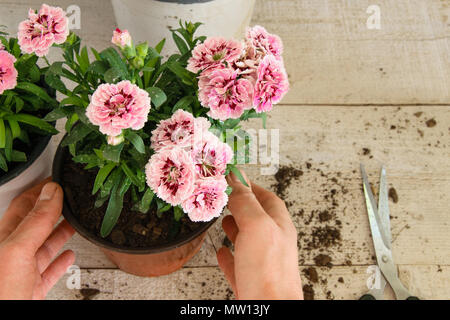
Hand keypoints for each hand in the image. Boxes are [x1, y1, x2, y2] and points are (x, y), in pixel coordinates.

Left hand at [0, 179, 74, 299]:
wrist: (4, 317)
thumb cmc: (0, 293)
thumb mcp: (17, 251)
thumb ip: (36, 221)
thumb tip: (51, 192)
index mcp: (4, 239)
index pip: (23, 206)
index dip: (40, 192)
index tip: (58, 182)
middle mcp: (12, 254)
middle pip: (36, 225)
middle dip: (53, 210)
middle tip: (70, 199)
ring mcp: (22, 273)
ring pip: (44, 247)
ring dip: (60, 233)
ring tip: (74, 223)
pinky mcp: (32, 290)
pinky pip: (49, 271)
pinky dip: (61, 261)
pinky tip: (68, 256)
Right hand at [217, 170, 302, 299]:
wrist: (269, 311)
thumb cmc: (269, 274)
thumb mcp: (257, 227)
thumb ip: (246, 203)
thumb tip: (235, 180)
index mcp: (279, 227)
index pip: (267, 198)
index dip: (251, 187)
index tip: (235, 178)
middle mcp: (273, 244)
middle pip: (258, 218)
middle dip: (241, 205)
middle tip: (226, 197)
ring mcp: (262, 264)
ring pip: (248, 240)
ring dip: (235, 228)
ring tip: (223, 220)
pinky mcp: (251, 282)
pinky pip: (239, 264)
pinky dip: (228, 255)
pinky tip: (220, 253)